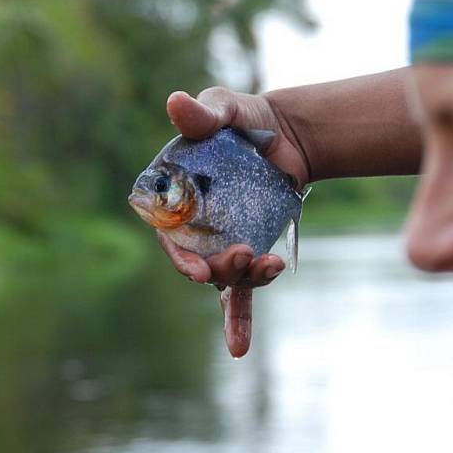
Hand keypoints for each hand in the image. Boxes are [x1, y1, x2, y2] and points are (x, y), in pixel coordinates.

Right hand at [160, 87, 307, 356]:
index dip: (178, 256)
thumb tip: (176, 102)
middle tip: (241, 259)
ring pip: (224, 276)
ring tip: (266, 266)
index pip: (167, 234)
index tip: (197, 269)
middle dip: (216, 270)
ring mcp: (220, 242)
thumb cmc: (244, 119)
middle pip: (196, 261)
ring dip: (241, 281)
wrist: (285, 134)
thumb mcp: (225, 109)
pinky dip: (236, 321)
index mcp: (175, 199)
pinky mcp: (248, 249)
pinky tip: (237, 350)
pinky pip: (240, 292)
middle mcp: (193, 226)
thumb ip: (203, 112)